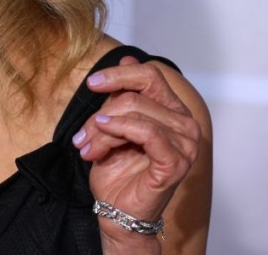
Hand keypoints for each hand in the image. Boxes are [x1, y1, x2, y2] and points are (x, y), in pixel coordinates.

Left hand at [71, 56, 201, 248]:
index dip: (119, 74)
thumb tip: (126, 57)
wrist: (117, 211)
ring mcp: (185, 144)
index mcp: (173, 111)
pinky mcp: (176, 162)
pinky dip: (118, 131)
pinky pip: (146, 132)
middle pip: (136, 95)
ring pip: (135, 113)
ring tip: (86, 147)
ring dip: (102, 129)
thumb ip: (122, 94)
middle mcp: (185, 124)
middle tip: (81, 136)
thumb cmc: (118, 170)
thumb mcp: (112, 124)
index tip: (91, 84)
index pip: (150, 75)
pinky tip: (100, 140)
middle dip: (101, 112)